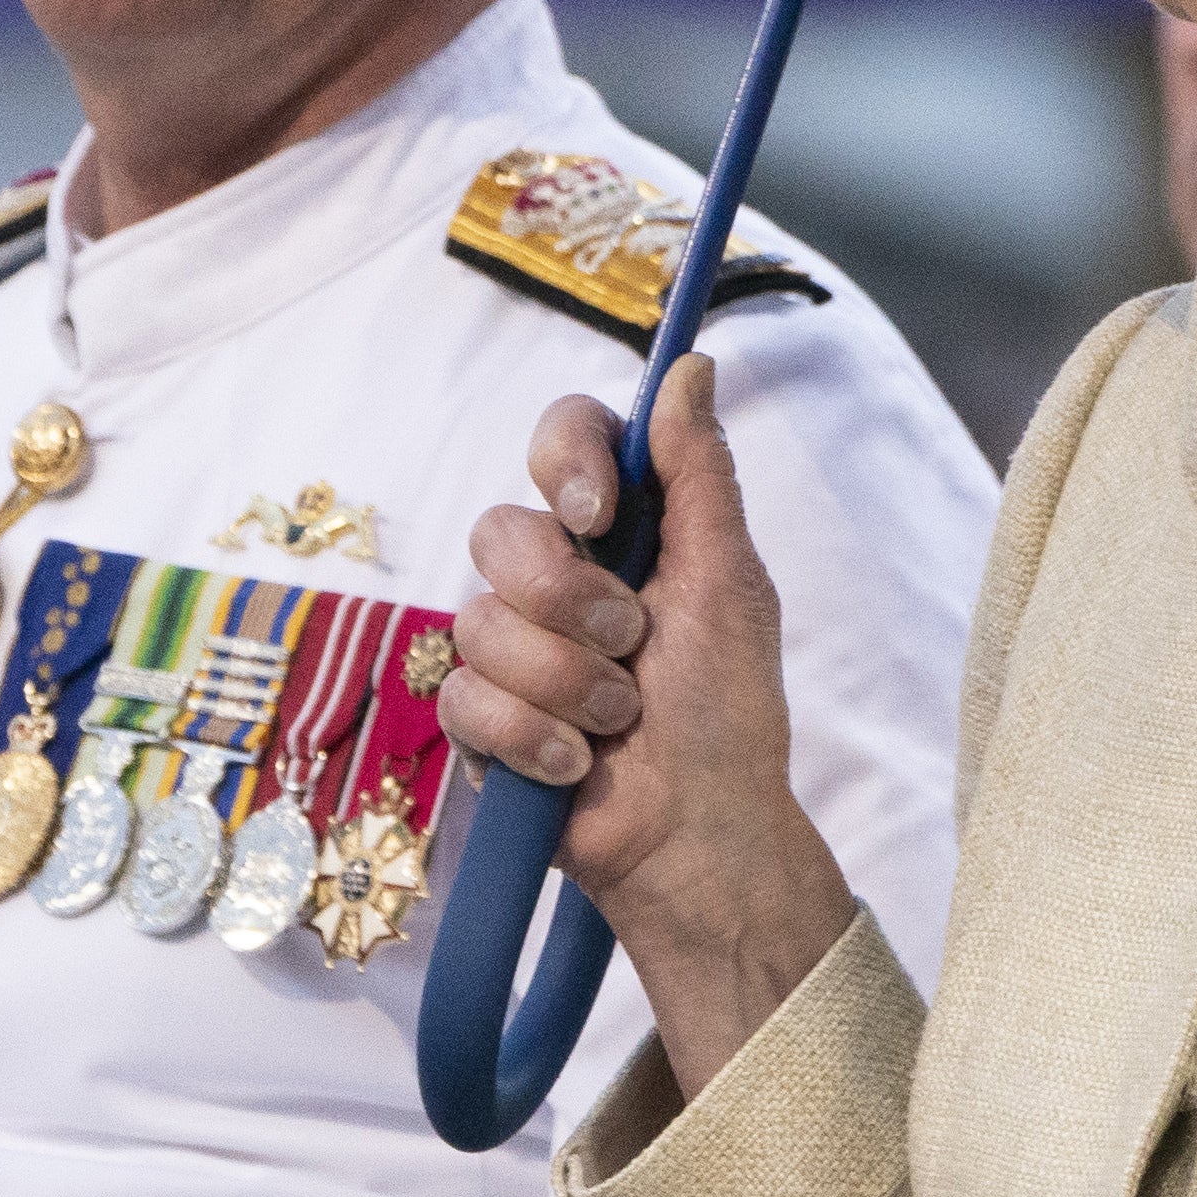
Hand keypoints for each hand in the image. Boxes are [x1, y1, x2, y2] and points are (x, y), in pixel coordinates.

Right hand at [443, 357, 856, 1092]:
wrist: (700, 835)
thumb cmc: (728, 712)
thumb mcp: (729, 582)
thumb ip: (700, 473)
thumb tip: (690, 362)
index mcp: (617, 531)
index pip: (560, 440)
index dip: (565, 460)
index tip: (598, 512)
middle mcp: (554, 577)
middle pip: (500, 530)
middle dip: (571, 603)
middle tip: (634, 647)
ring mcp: (510, 648)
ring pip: (479, 622)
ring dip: (567, 685)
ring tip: (617, 722)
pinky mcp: (480, 719)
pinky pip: (466, 700)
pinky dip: (535, 740)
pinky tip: (576, 766)